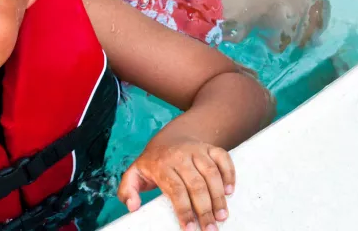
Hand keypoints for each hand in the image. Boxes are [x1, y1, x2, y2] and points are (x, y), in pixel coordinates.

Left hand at [118, 137, 234, 230]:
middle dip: (204, 210)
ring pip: (211, 173)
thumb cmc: (153, 163)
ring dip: (218, 196)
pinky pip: (223, 158)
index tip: (190, 228)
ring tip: (222, 216)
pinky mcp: (209, 147)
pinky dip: (229, 174)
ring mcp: (197, 150)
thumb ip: (127, 191)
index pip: (175, 190)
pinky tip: (230, 191)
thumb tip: (132, 206)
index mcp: (161, 165)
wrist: (169, 137)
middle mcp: (180, 156)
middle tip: (211, 229)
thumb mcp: (135, 174)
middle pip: (196, 185)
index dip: (184, 210)